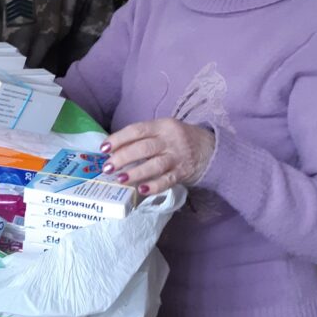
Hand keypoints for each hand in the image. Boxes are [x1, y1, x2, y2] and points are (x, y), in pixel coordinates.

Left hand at [100, 117, 215, 194]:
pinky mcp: (183, 173)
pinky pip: (167, 180)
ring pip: (154, 164)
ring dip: (135, 172)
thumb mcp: (164, 131)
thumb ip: (144, 138)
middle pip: (144, 147)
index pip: (137, 130)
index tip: (103, 148)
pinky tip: (141, 190)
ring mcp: (178, 157)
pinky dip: (154, 186)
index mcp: (162, 126)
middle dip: (123, 157)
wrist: (212, 149)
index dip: (119, 139)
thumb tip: (114, 150)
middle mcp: (170, 140)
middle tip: (107, 167)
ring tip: (120, 179)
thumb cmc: (180, 140)